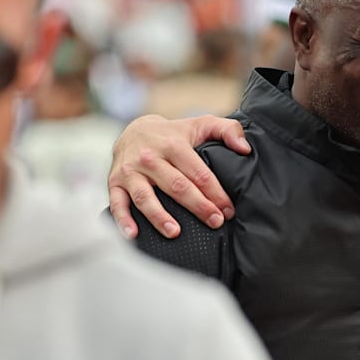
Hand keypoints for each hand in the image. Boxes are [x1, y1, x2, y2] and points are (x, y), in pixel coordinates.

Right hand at [108, 114, 249, 238]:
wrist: (134, 130)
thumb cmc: (174, 133)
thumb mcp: (201, 124)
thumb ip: (228, 130)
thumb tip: (245, 148)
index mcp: (174, 144)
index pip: (198, 172)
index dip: (215, 192)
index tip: (228, 210)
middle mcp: (151, 157)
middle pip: (177, 186)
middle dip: (198, 206)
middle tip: (215, 222)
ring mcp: (131, 171)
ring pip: (146, 197)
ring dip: (159, 216)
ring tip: (175, 232)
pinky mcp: (114, 182)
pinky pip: (117, 202)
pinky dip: (122, 219)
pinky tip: (133, 236)